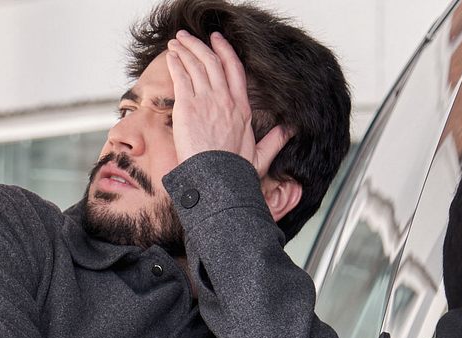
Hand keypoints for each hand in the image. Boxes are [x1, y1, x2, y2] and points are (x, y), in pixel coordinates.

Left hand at [166, 30, 288, 176]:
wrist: (216, 178)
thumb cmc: (234, 172)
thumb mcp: (261, 156)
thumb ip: (275, 140)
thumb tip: (290, 131)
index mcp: (242, 108)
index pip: (235, 70)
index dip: (225, 52)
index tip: (217, 41)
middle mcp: (225, 99)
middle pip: (213, 62)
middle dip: (200, 45)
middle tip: (190, 36)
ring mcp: (206, 101)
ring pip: (196, 65)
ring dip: (185, 50)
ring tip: (176, 41)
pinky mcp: (188, 107)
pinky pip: (182, 77)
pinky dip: (176, 63)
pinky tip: (171, 56)